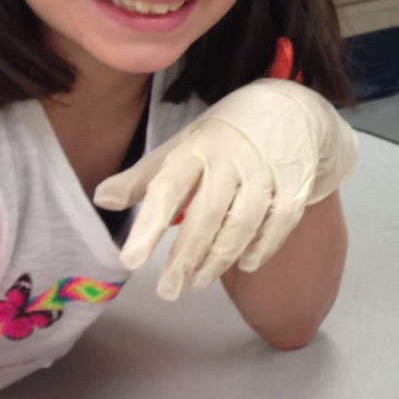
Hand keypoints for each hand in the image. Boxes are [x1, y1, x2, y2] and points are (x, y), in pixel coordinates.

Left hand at [94, 79, 357, 299]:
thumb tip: (102, 199)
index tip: (131, 262)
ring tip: (198, 282)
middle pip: (206, 215)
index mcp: (195, 147)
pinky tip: (246, 264)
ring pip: (242, 222)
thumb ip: (145, 177)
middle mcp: (231, 157)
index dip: (149, 226)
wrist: (289, 108)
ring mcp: (266, 169)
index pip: (168, 189)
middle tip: (168, 290)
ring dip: (219, 258)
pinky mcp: (296, 182)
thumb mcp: (182, 145)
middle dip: (185, 257)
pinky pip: (280, 221)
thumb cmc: (224, 134)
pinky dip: (263, 245)